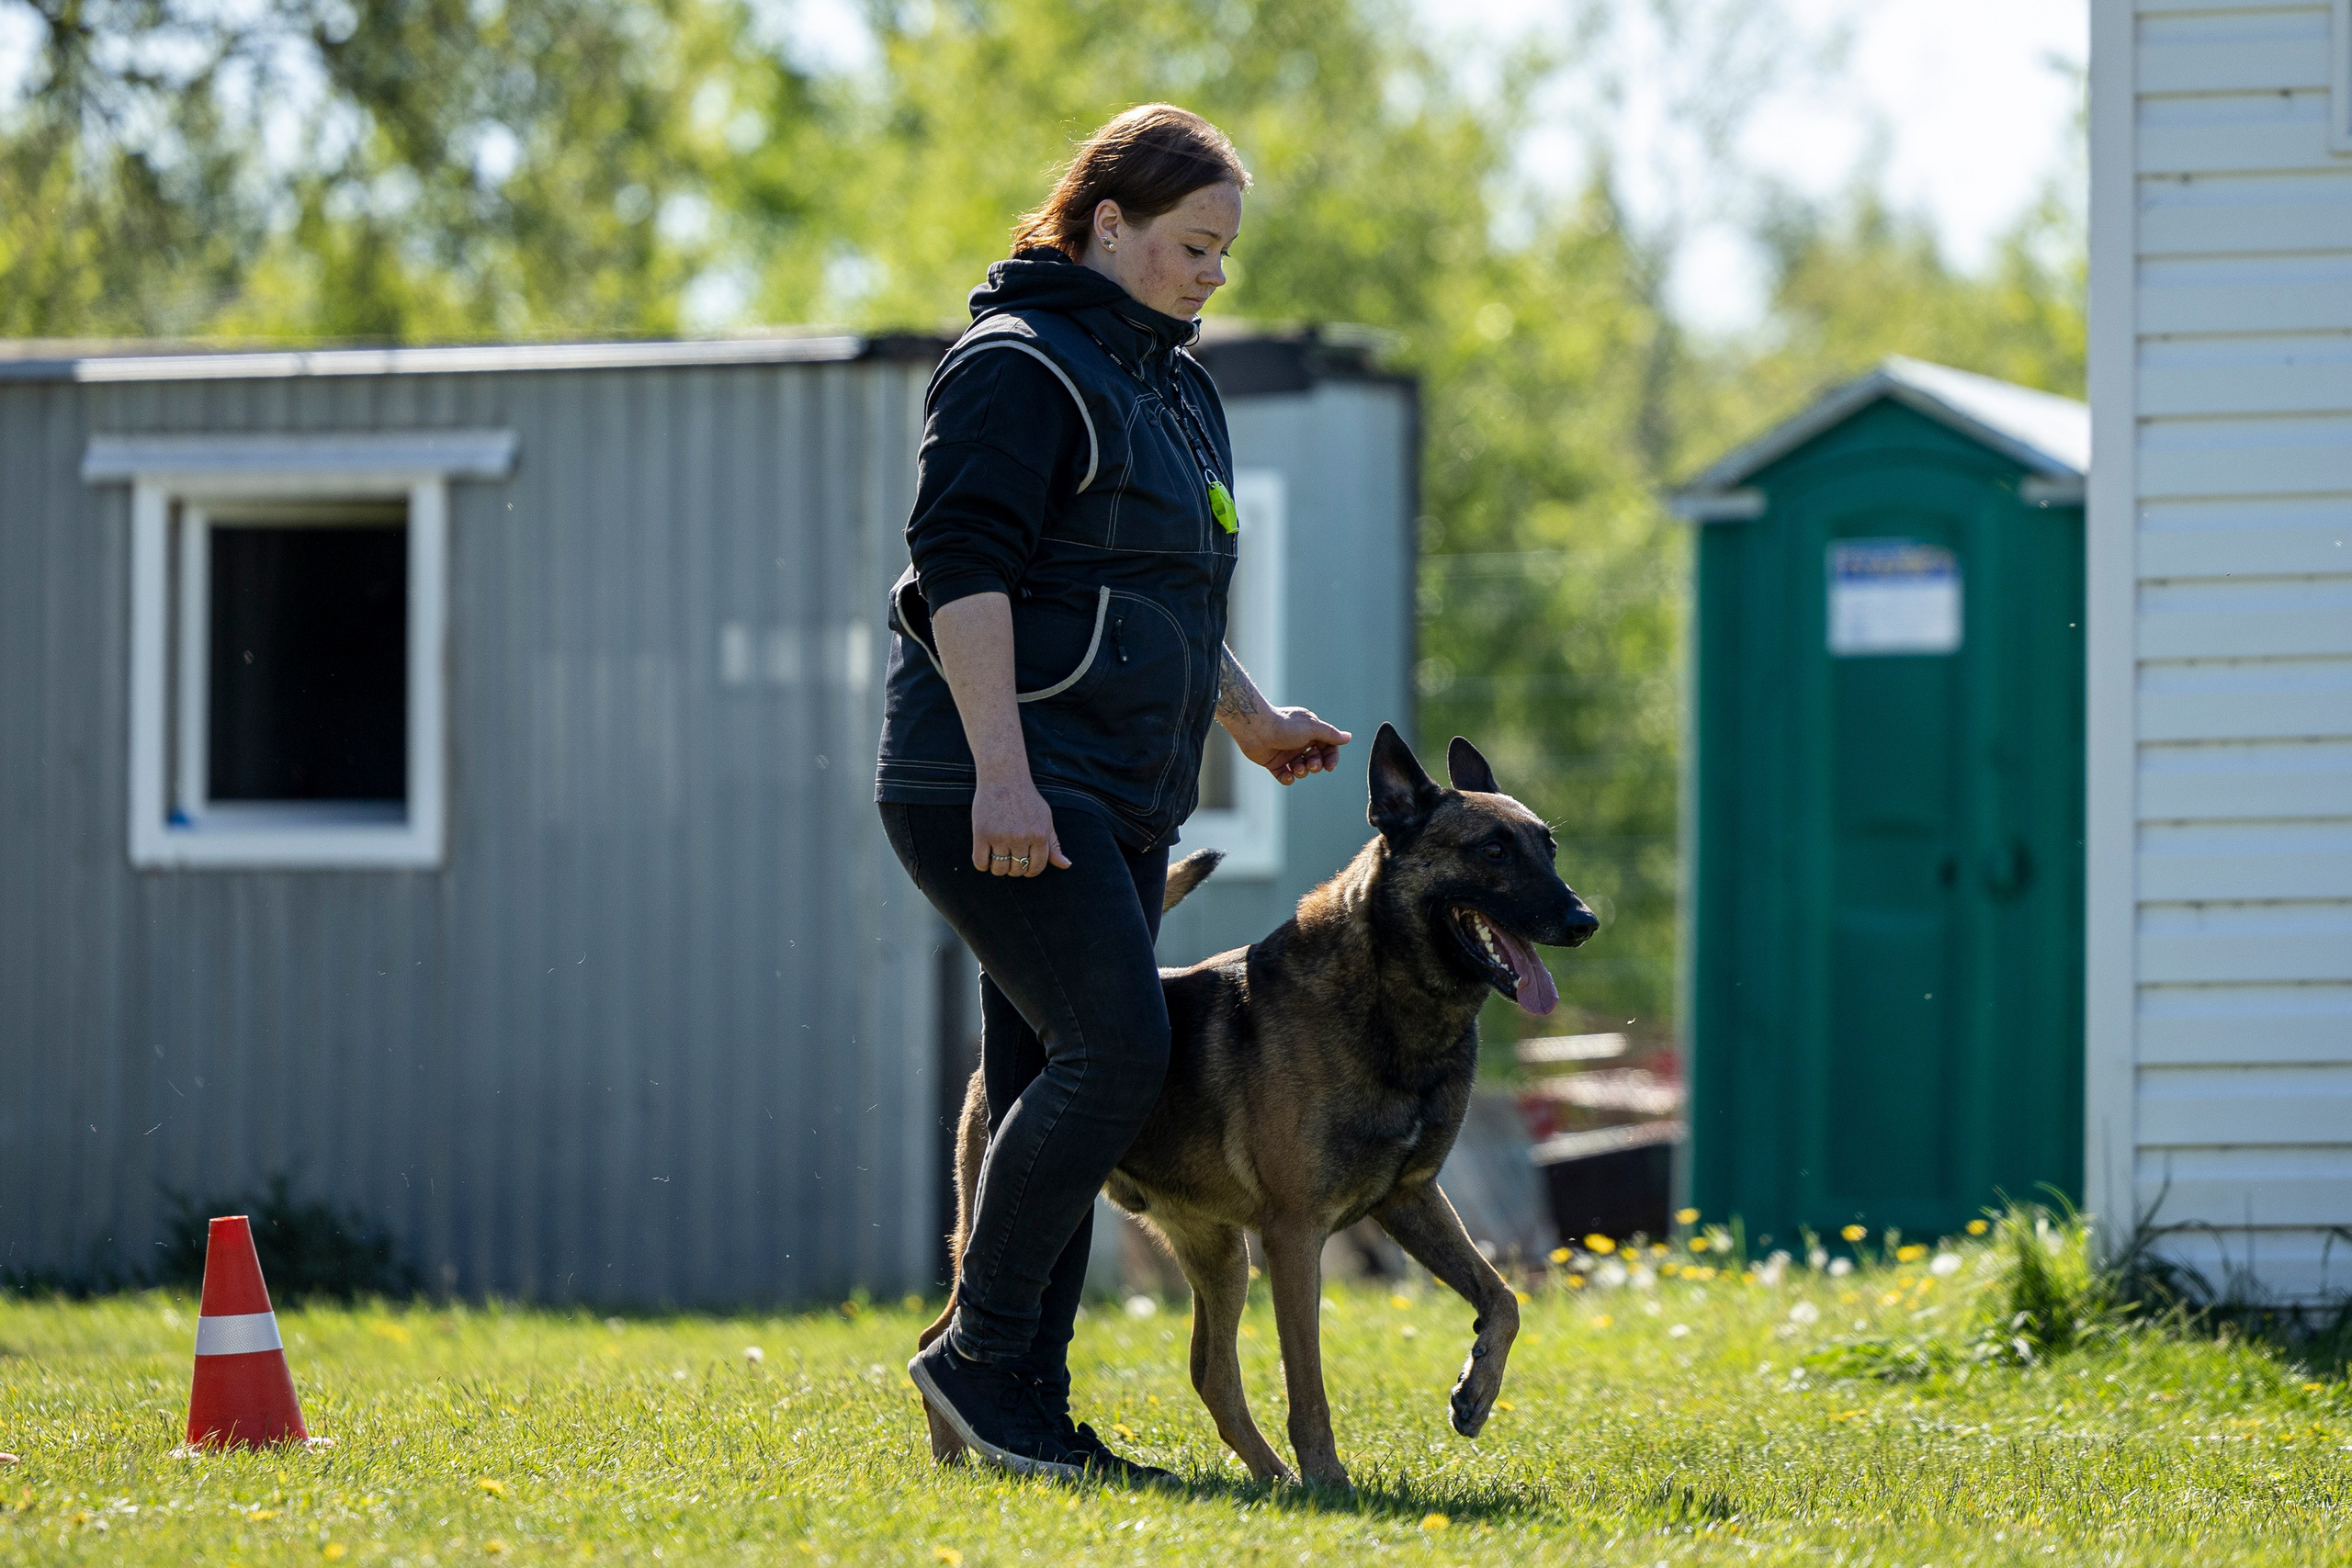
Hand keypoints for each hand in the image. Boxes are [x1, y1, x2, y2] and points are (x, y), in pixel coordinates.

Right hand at [970, 775, 1070, 876]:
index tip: (1022, 864)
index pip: (1036, 868)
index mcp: (1040, 835)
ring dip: (997, 868)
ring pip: (999, 869)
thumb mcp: (1045, 820)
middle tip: (1009, 855)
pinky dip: (983, 864)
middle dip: (1013, 868)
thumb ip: (1054, 844)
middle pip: (1017, 870)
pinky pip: (980, 863)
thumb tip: (1066, 865)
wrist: (1003, 777)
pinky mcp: (982, 833)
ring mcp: (1001, 836)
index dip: (1029, 870)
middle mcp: (1021, 837)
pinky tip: (985, 854)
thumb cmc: (1026, 800)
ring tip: (997, 855)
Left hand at [1231, 708, 1350, 785]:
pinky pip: (1285, 775)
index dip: (1331, 757)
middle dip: (1315, 765)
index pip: (1328, 746)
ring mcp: (1286, 752)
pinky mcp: (1274, 762)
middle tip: (1310, 765)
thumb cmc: (1285, 726)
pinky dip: (1288, 778)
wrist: (1256, 729)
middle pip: (1315, 759)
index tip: (1329, 766)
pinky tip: (1287, 776)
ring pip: (1301, 768)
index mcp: (1310, 730)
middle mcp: (1299, 741)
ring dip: (1302, 771)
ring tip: (1296, 768)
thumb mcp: (1312, 728)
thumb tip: (1348, 737)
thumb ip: (1330, 735)